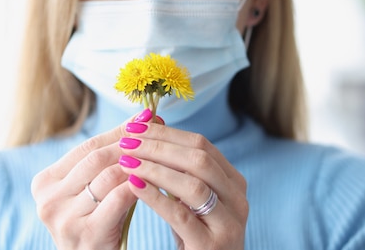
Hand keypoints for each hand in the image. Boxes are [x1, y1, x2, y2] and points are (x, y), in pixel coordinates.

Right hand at [31, 112, 149, 249]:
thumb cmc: (99, 222)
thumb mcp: (96, 188)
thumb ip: (112, 155)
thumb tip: (145, 116)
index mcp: (44, 183)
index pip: (88, 147)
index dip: (120, 131)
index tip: (146, 117)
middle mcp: (47, 199)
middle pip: (96, 157)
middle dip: (131, 143)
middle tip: (158, 131)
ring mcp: (64, 218)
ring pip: (109, 175)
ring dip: (138, 163)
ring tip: (159, 155)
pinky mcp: (86, 234)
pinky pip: (118, 198)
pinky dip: (139, 185)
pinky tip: (153, 180)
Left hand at [118, 117, 248, 249]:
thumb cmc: (194, 237)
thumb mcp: (193, 202)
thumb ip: (180, 172)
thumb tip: (150, 131)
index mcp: (233, 182)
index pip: (201, 144)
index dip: (167, 133)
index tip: (136, 126)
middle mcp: (237, 200)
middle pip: (199, 159)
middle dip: (159, 146)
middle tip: (128, 140)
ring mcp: (228, 224)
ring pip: (193, 185)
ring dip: (156, 169)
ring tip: (127, 161)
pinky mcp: (212, 246)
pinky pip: (181, 216)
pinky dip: (156, 197)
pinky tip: (134, 186)